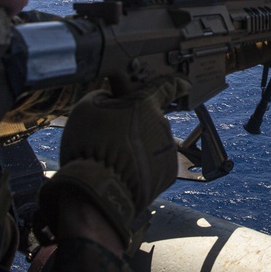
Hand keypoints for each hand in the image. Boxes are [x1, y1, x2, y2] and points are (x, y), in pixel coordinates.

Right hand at [34, 76, 188, 249]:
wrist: (99, 187)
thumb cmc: (91, 144)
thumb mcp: (87, 106)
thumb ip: (105, 97)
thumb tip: (111, 101)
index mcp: (145, 103)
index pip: (168, 87)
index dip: (176, 84)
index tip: (183, 85)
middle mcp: (162, 124)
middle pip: (153, 120)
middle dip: (139, 126)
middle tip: (114, 137)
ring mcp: (168, 150)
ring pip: (154, 144)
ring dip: (140, 149)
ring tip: (116, 159)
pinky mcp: (168, 173)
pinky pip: (156, 165)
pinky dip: (144, 168)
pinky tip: (126, 173)